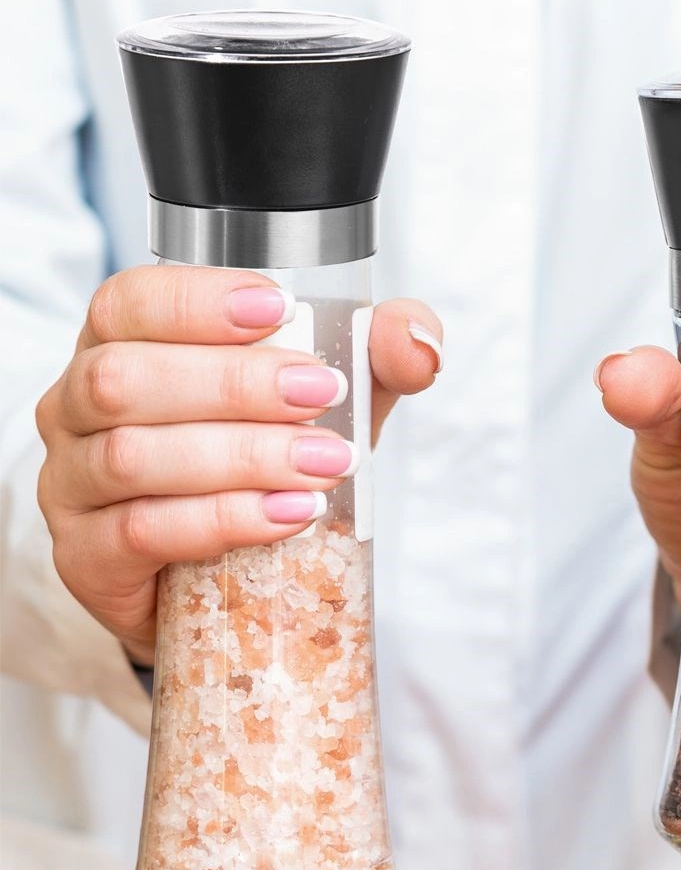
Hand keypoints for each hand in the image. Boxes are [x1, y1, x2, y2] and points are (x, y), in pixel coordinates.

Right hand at [36, 266, 441, 664]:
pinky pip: (143, 531)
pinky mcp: (87, 556)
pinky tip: (287, 514)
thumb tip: (418, 343)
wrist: (229, 567)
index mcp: (123, 346)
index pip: (130, 302)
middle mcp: (79, 407)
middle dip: (235, 385)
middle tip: (322, 396)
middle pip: (127, 379)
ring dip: (240, 456)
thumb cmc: (264, 458)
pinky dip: (223, 519)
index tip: (280, 308)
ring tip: (323, 464)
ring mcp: (72, 484)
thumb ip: (373, 357)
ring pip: (133, 456)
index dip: (197, 301)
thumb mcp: (326, 400)